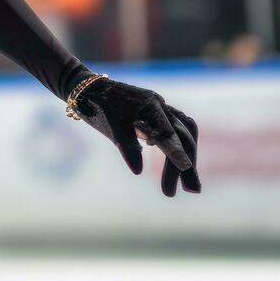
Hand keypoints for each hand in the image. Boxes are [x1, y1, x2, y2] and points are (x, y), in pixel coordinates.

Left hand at [70, 75, 200, 196]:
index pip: (167, 133)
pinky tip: (173, 164)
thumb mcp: (110, 128)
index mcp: (150, 106)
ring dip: (187, 156)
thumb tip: (139, 171)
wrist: (88, 88)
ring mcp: (160, 107)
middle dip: (187, 164)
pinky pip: (175, 128)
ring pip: (183, 132)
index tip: (186, 168)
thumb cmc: (98, 107)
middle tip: (191, 191)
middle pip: (182, 135)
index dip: (177, 152)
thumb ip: (126, 147)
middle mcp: (160, 105)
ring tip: (186, 184)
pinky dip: (177, 146)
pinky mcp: (157, 113)